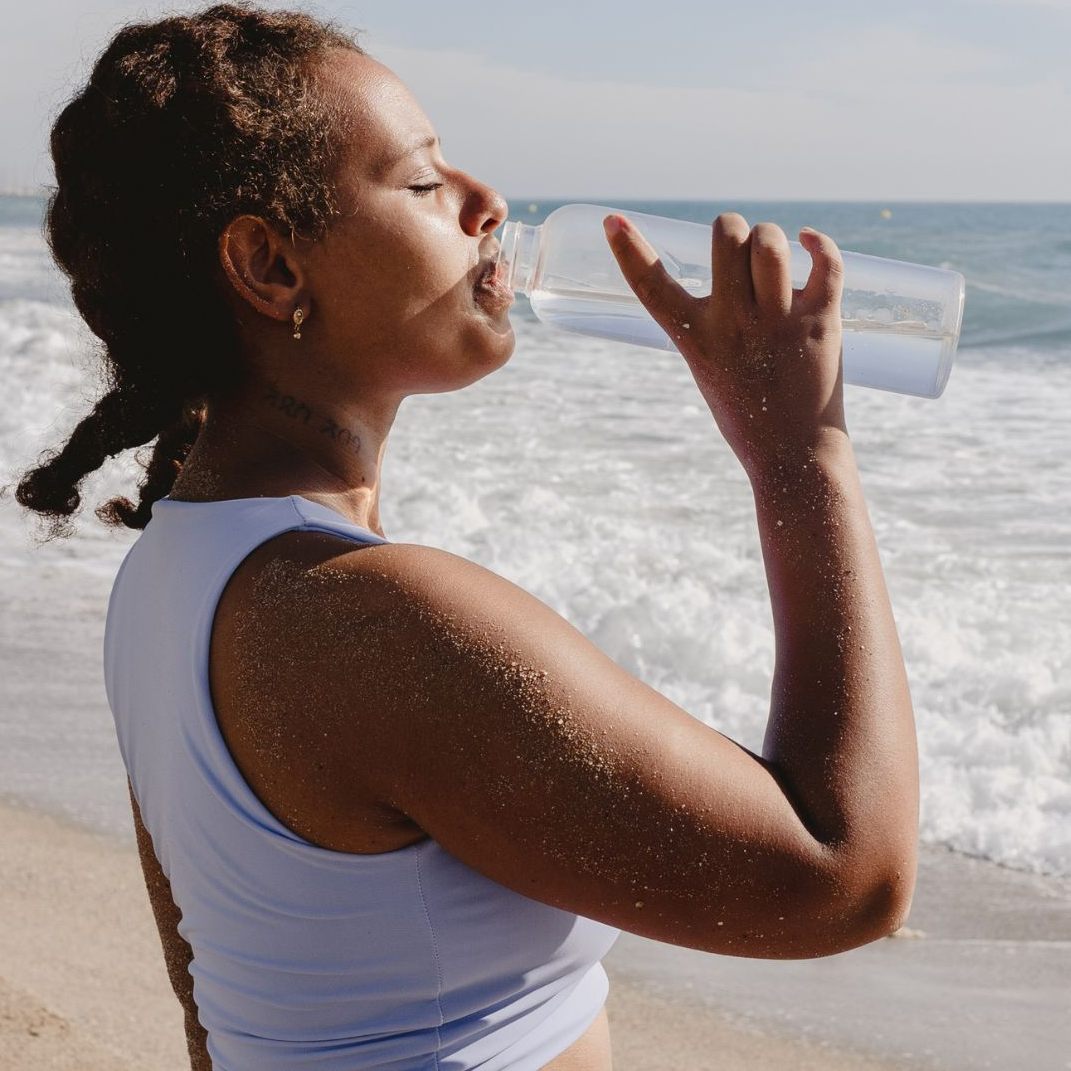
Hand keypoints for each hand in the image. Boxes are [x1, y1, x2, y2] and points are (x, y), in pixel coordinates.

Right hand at [604, 212, 848, 480]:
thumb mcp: (707, 365)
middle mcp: (734, 325)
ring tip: (772, 256)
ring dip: (770, 237)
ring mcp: (778, 322)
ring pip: (771, 242)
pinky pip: (826, 263)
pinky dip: (818, 243)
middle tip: (737, 251)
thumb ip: (709, 319)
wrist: (792, 453)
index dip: (627, 250)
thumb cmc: (746, 410)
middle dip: (731, 229)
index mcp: (696, 339)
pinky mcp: (820, 322)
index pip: (651, 286)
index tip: (613, 219)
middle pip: (727, 236)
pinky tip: (808, 242)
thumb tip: (734, 254)